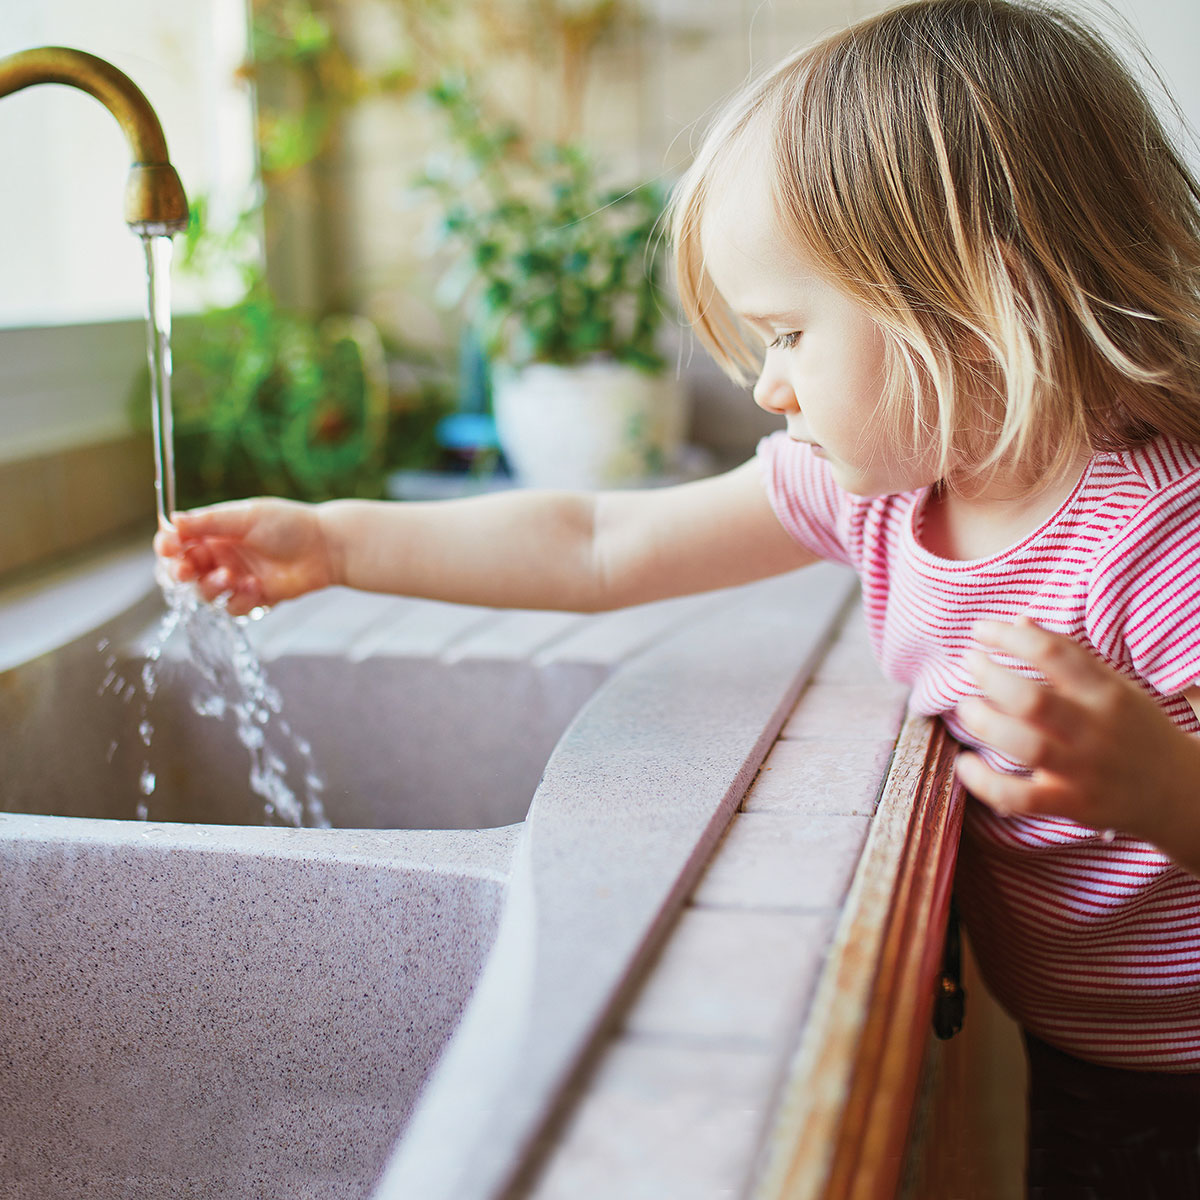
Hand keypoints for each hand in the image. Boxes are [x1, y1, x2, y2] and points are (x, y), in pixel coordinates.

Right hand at [154, 498, 338, 615]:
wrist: (326, 547)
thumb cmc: (288, 524)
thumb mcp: (247, 517)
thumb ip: (209, 522)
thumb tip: (172, 520)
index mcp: (214, 533)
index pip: (177, 542)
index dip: (167, 546)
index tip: (168, 547)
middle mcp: (220, 557)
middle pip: (183, 571)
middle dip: (179, 571)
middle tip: (185, 569)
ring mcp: (234, 579)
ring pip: (204, 593)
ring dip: (211, 586)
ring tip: (231, 575)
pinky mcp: (253, 599)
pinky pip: (233, 608)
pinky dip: (240, 599)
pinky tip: (257, 586)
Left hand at [954, 617, 1199, 849]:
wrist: (1183, 792)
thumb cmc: (1134, 731)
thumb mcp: (1113, 686)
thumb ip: (1067, 656)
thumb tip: (1019, 621)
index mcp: (1107, 692)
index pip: (1054, 652)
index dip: (1009, 636)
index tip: (979, 630)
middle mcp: (1096, 728)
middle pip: (1034, 700)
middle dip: (991, 677)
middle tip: (968, 663)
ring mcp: (1085, 769)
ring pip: (1027, 746)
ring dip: (986, 723)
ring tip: (966, 708)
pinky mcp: (1074, 804)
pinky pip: (1022, 797)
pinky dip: (986, 782)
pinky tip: (964, 764)